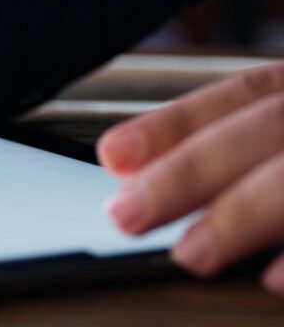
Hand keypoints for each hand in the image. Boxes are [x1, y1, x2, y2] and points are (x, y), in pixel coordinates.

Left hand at [98, 62, 283, 295]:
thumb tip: (128, 169)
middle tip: (127, 216)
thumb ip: (231, 151)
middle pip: (266, 128)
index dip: (174, 124)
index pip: (242, 96)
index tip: (112, 155)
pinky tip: (274, 283)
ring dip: (244, 214)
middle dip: (189, 171)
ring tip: (192, 255)